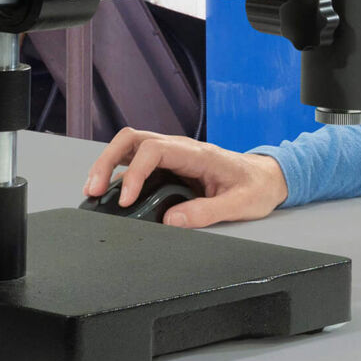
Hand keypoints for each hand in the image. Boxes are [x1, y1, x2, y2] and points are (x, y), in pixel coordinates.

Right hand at [83, 127, 288, 227]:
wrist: (268, 178)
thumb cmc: (256, 187)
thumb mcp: (238, 204)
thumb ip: (206, 212)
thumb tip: (171, 221)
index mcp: (197, 153)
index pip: (154, 150)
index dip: (134, 173)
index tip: (125, 200)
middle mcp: (181, 149)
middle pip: (133, 139)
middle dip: (107, 161)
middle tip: (92, 189)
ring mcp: (174, 155)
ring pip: (131, 147)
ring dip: (108, 165)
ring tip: (92, 192)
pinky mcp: (170, 166)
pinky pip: (138, 162)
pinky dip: (119, 175)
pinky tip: (110, 195)